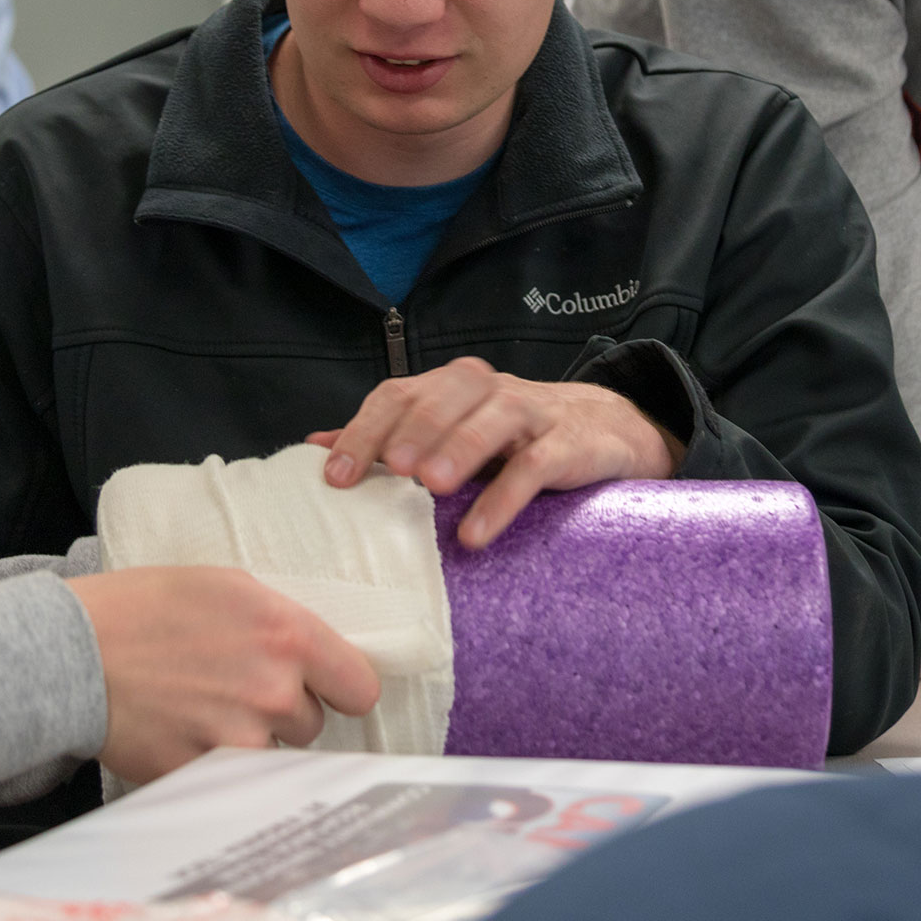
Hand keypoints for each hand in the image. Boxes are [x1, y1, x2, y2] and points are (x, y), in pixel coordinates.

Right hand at [65, 567, 378, 785]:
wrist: (73, 649)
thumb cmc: (145, 607)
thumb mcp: (229, 586)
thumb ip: (283, 623)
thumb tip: (321, 657)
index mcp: (288, 635)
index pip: (360, 688)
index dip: (340, 689)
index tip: (323, 688)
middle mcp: (274, 691)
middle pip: (312, 725)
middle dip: (281, 711)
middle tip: (234, 686)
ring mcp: (239, 739)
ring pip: (272, 755)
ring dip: (248, 740)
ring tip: (202, 707)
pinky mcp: (204, 776)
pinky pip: (231, 779)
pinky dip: (213, 763)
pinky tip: (181, 730)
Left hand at [310, 356, 682, 549]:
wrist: (605, 428)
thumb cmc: (512, 436)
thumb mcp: (450, 428)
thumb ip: (389, 436)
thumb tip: (316, 447)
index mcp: (451, 386)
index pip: (399, 394)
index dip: (365, 431)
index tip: (336, 476)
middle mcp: (488, 390)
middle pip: (443, 399)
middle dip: (412, 432)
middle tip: (390, 470)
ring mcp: (532, 414)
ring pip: (492, 420)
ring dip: (459, 450)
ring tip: (431, 489)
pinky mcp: (568, 445)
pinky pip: (535, 467)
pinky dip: (504, 500)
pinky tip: (476, 533)